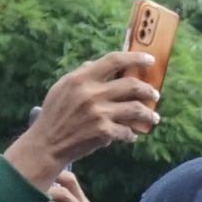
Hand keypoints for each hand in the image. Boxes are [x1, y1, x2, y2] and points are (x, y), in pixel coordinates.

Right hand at [7, 50, 161, 184]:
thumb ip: (80, 75)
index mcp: (81, 78)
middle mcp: (91, 93)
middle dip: (148, 90)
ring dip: (149, 114)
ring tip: (153, 117)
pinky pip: (127, 131)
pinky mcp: (103, 132)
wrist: (47, 143)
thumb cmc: (55, 114)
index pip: (113, 60)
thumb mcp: (62, 88)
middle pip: (131, 85)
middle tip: (154, 95)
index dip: (135, 58)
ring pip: (136, 109)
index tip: (150, 59)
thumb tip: (93, 63)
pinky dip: (131, 134)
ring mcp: (99, 113)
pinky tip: (131, 135)